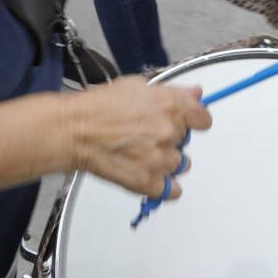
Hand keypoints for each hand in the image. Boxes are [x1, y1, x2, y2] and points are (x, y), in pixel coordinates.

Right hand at [65, 76, 211, 199]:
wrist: (74, 131)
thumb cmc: (98, 107)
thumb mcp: (137, 86)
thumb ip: (172, 92)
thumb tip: (195, 94)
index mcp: (170, 106)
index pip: (203, 119)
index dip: (194, 120)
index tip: (189, 123)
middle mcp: (170, 133)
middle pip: (186, 141)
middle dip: (171, 138)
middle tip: (146, 135)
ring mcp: (161, 160)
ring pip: (179, 165)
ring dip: (166, 162)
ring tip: (142, 154)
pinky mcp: (150, 183)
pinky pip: (171, 191)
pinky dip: (161, 186)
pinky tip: (146, 174)